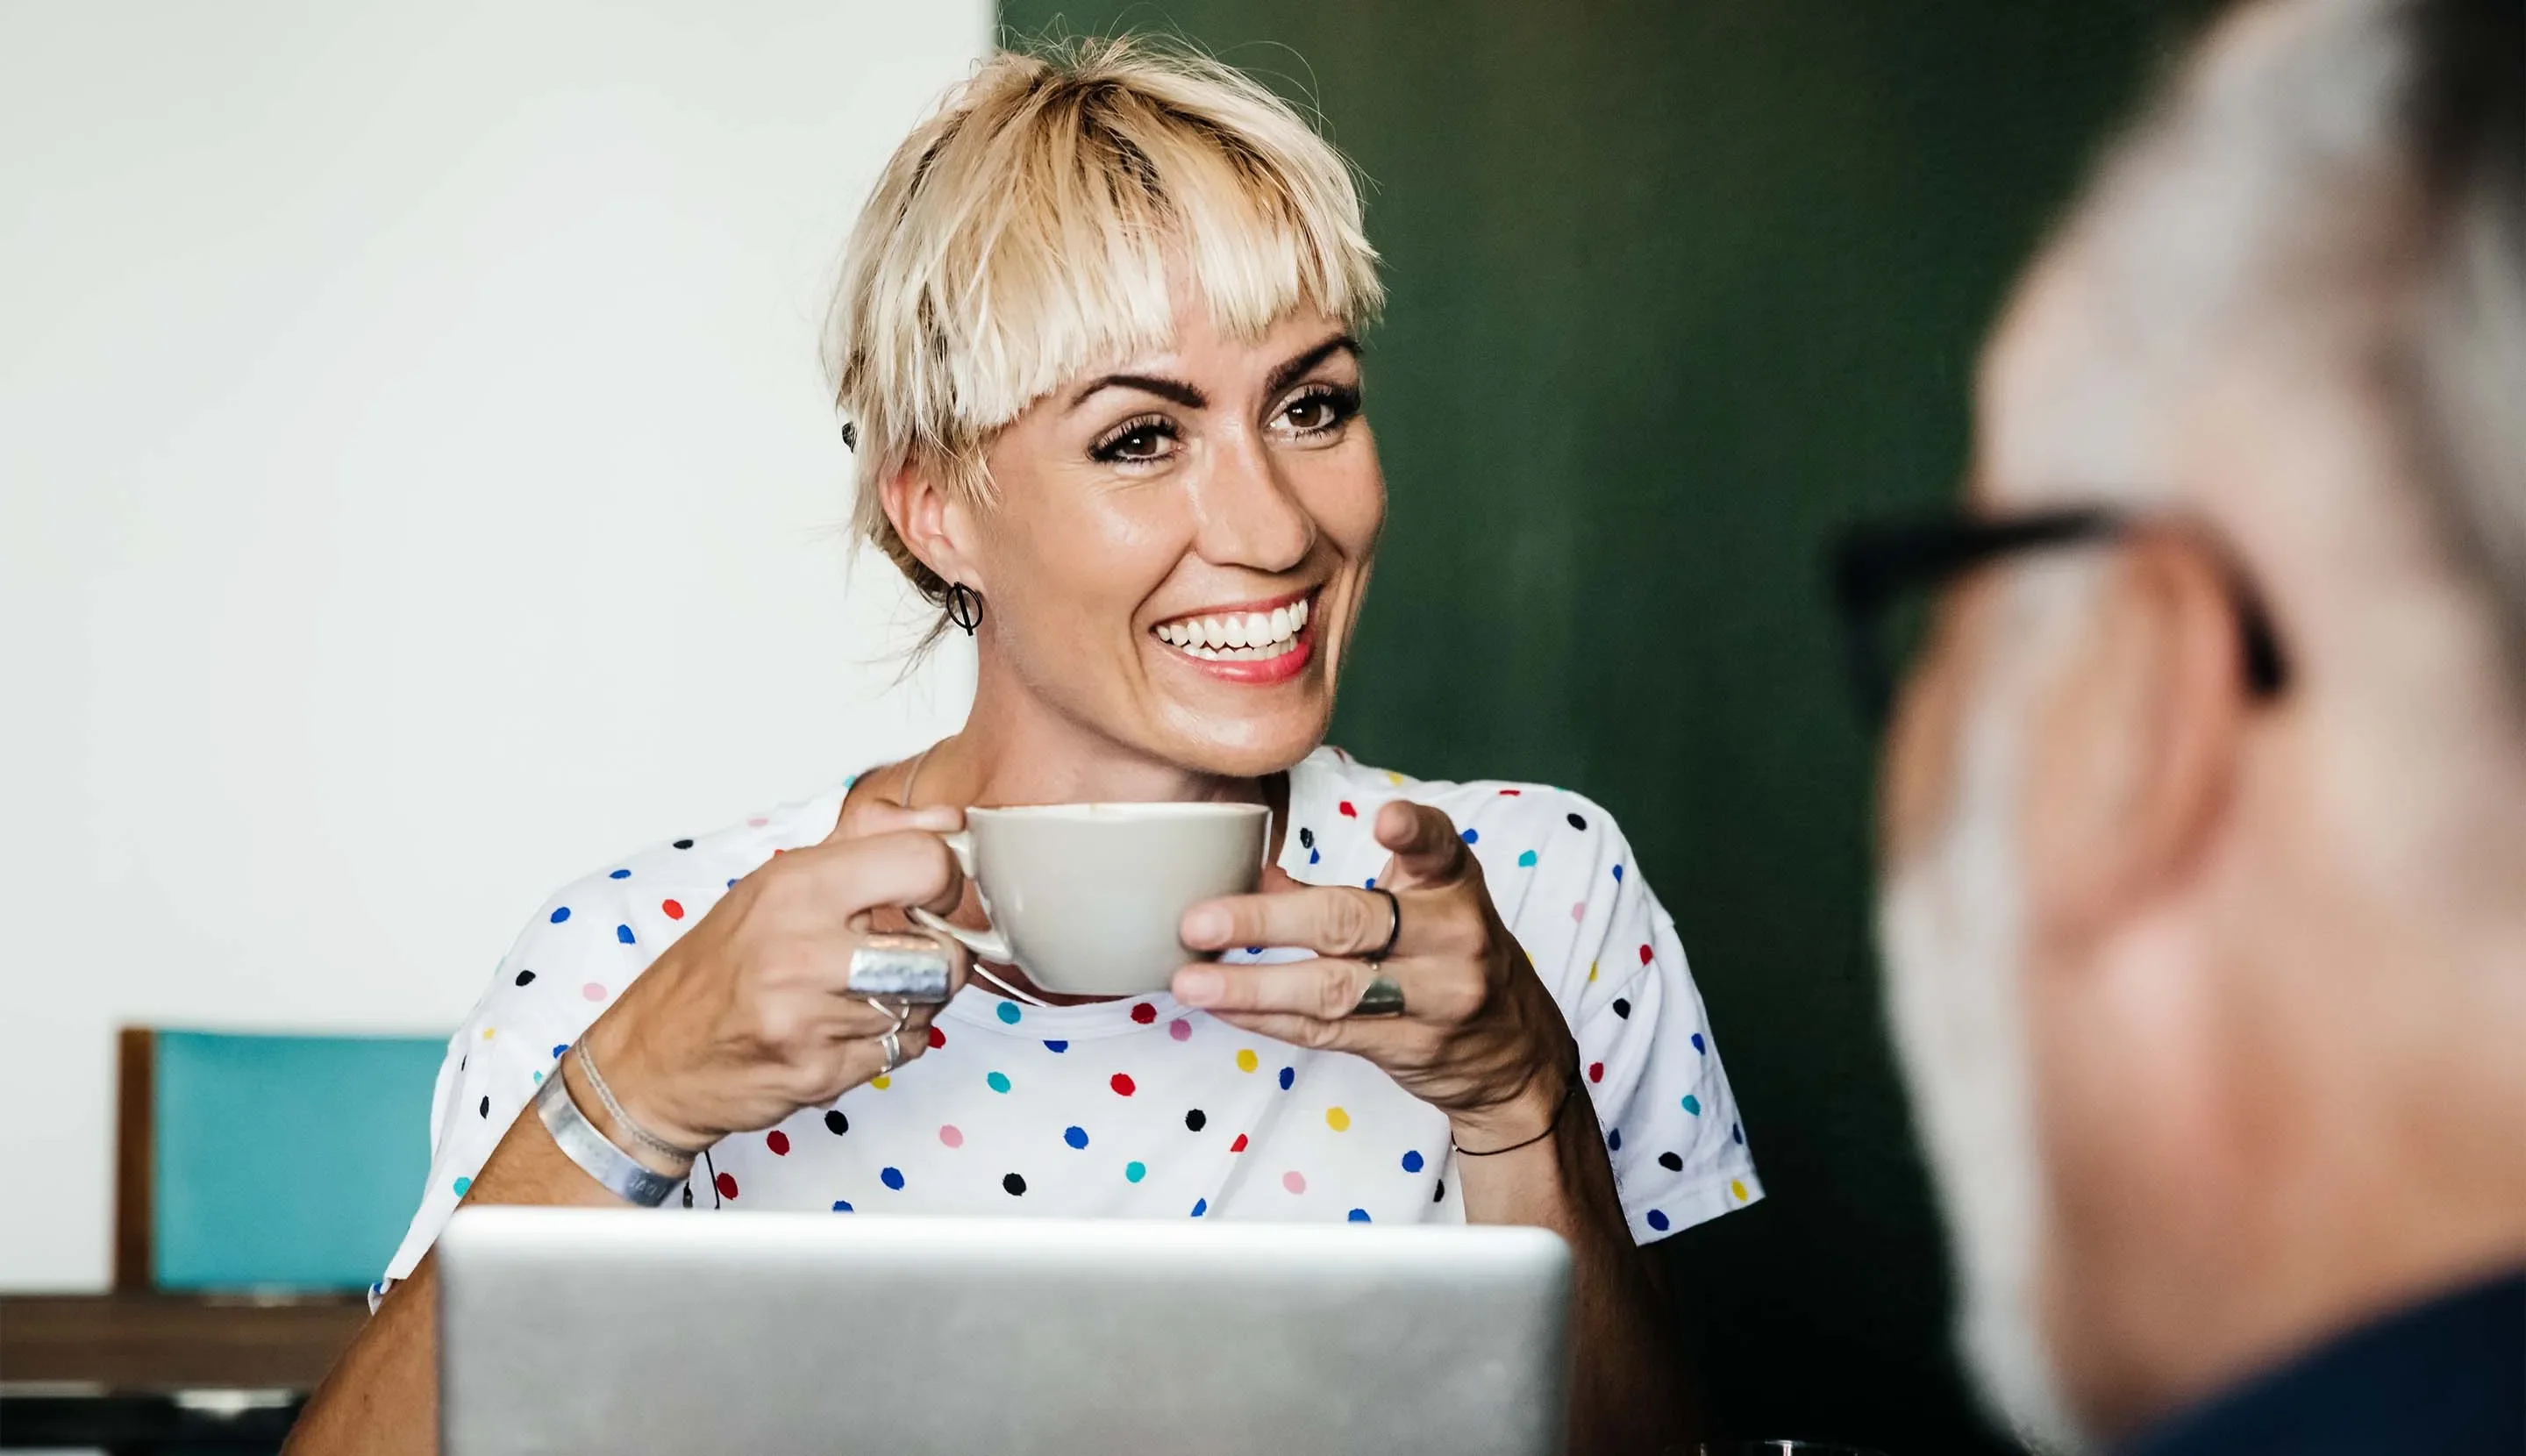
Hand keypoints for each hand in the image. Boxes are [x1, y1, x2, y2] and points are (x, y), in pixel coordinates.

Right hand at [581, 798, 972, 1152]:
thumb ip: (869, 842)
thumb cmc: (717, 967)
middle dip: (941, 956)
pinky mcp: (820, 1074)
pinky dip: (892, 1038)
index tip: (934, 892)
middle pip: (943, 954)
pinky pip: (904, 1049)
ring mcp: (810, 1020)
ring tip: (869, 989)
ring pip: (928, 1006)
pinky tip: (850, 1025)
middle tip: (910, 952)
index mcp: (793, 888)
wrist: (652, 1060)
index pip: (923, 865)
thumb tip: (947, 821)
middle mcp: (800, 952)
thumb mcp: (777, 882)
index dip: (947, 881)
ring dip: (915, 1000)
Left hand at [1170, 801, 1572, 1140]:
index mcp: (1455, 885)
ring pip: (1333, 988)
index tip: (1385, 820)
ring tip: (1191, 980)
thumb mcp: (1421, 905)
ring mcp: (1434, 998)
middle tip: (1201, 921)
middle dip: (1268, 922)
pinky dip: (1268, 1018)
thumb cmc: (1453, 957)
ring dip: (1252, 984)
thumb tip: (1251, 876)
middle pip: (1355, 924)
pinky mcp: (1409, 1046)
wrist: (1514, 1055)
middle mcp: (1453, 938)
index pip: (1440, 848)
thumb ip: (1342, 888)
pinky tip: (1223, 1006)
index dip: (1414, 833)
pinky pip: (1326, 1031)